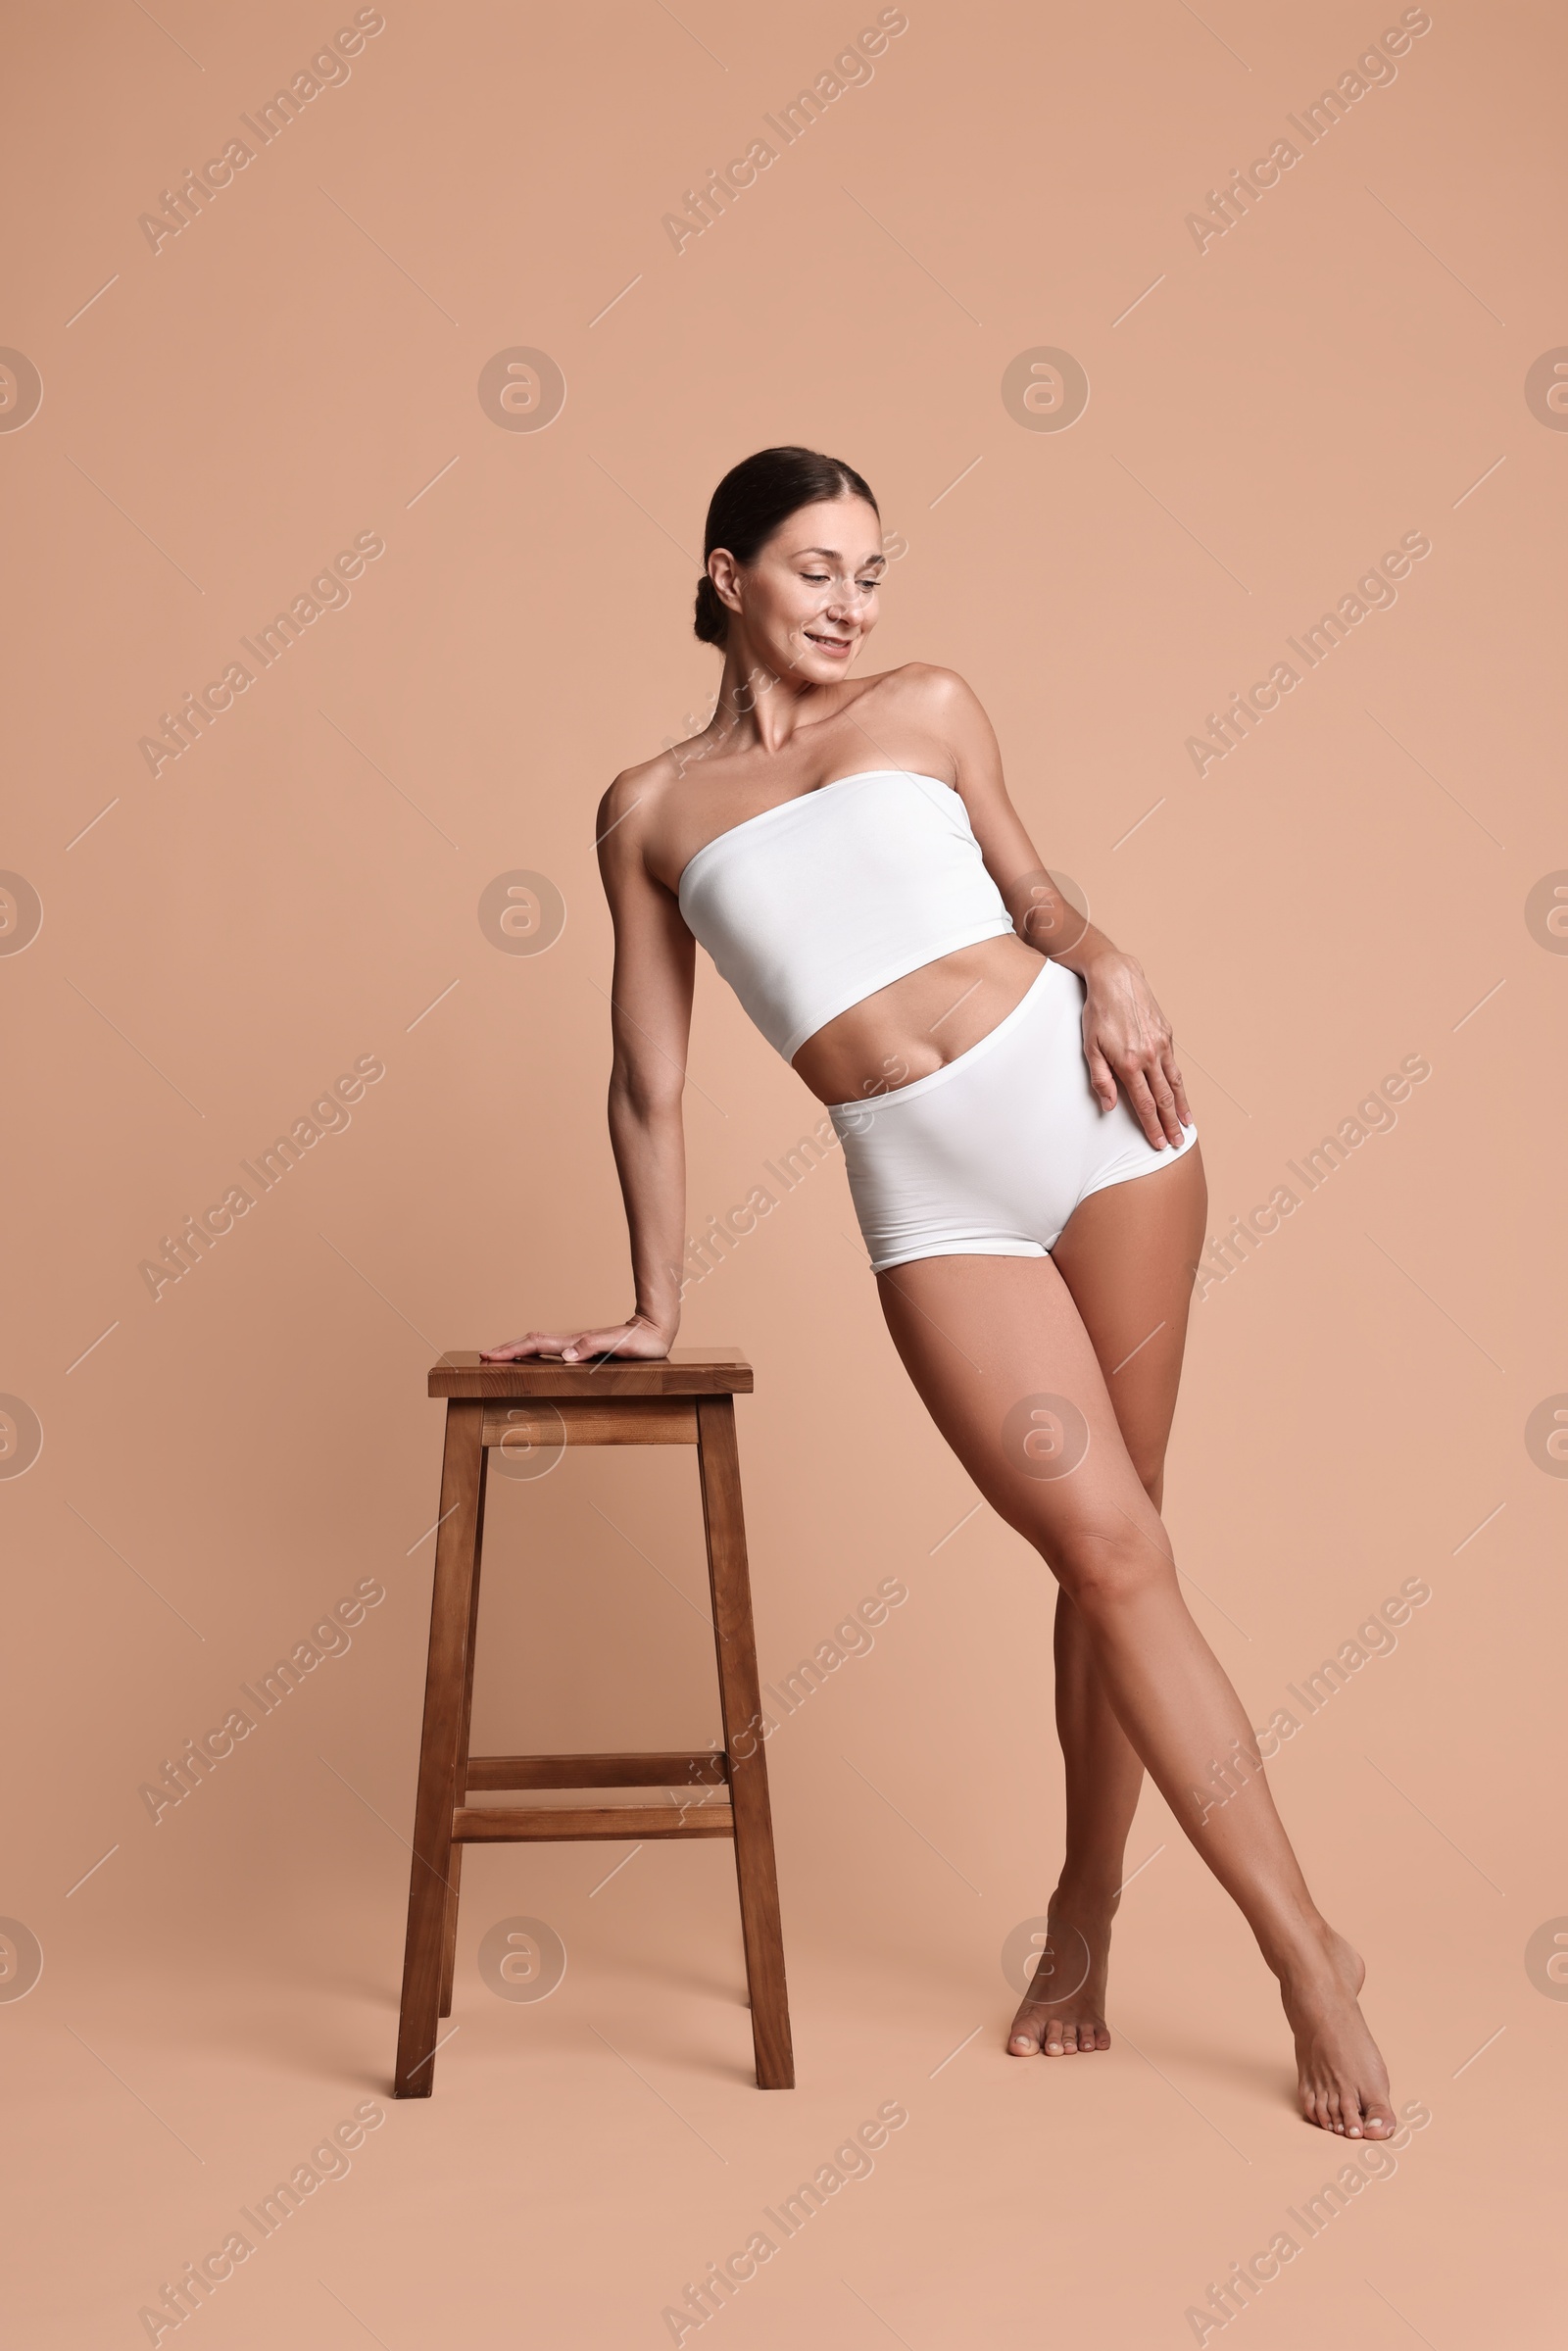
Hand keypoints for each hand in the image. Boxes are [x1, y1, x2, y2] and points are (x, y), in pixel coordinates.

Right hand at [480, 1315, 675, 1364]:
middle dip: (507, 1349)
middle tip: (484, 1356)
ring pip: (540, 1345)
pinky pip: (552, 1350)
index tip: (490, 1355)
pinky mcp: (584, 1348)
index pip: (536, 1345)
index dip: (512, 1350)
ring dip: (517, 1350)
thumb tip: (564, 1355)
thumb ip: (592, 1346)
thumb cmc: (641, 1341)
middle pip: (532, 1342)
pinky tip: (531, 1358)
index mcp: (576, 1342)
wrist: (656, 1329)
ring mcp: (578, 1344)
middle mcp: (573, 1342)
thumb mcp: (619, 1344)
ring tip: (499, 1356)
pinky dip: (534, 1352)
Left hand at [1079, 951, 1192, 1148]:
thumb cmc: (1098, 1012)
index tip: (1159, 1142)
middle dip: (1171, 1124)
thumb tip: (1110, 1105)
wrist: (1116, 978)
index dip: (1153, 1126)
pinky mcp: (1167, 1034)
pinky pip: (1174, 1065)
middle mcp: (1149, 1056)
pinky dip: (1180, 1084)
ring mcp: (1161, 1045)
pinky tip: (1180, 1094)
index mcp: (1129, 1063)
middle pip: (1164, 1098)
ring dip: (1181, 1106)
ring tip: (1187, 1124)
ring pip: (1175, 1083)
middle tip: (1178, 1142)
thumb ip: (1100, 1078)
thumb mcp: (1090, 1047)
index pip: (1144, 1103)